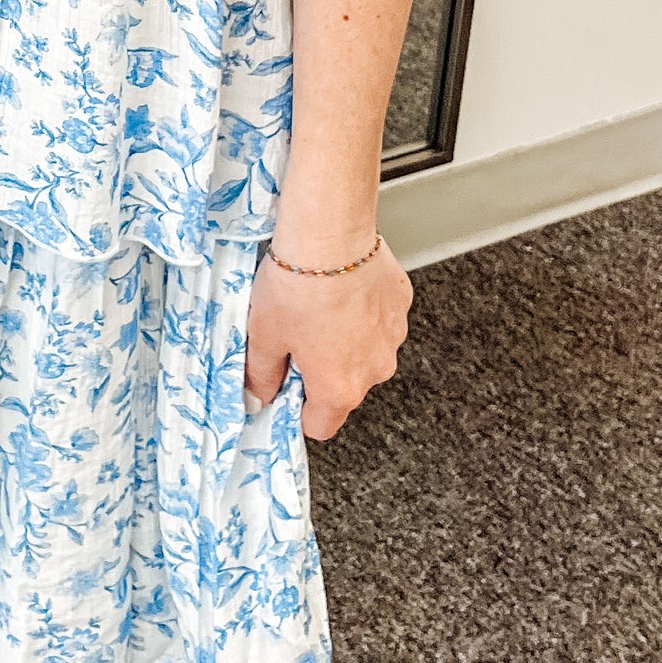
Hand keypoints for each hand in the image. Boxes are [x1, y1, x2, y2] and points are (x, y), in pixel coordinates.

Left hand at [243, 237, 411, 441]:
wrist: (331, 236)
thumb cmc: (297, 286)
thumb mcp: (263, 334)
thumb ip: (261, 373)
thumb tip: (259, 392)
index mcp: (339, 388)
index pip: (320, 426)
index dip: (298, 409)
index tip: (286, 387)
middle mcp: (374, 371)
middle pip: (344, 386)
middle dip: (321, 369)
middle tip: (295, 334)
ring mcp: (394, 339)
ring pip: (364, 352)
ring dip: (344, 339)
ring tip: (318, 306)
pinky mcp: (402, 306)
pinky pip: (378, 321)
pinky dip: (362, 312)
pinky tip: (340, 288)